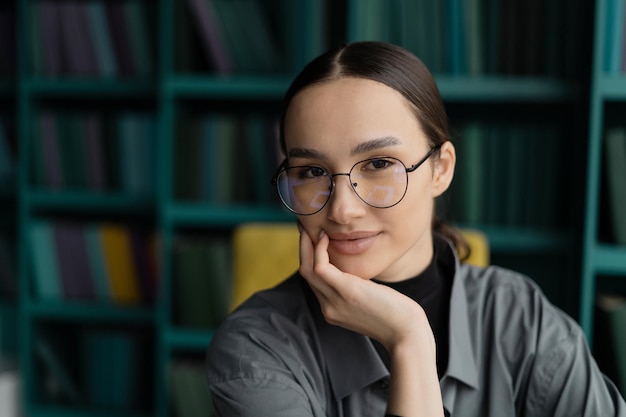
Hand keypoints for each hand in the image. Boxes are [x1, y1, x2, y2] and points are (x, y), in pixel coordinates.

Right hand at [298, 228, 434, 354]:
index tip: (313, 238)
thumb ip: (359, 290)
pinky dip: (319, 250)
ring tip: (311, 226)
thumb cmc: (397, 317)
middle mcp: (328, 307)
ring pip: (307, 269)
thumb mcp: (371, 302)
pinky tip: (326, 237)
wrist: (407, 333)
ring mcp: (334, 301)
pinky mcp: (346, 291)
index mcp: (333, 310)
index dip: (310, 258)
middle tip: (304, 226)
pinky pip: (321, 267)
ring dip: (306, 245)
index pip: (314, 281)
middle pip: (305, 273)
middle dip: (303, 248)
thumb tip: (360, 275)